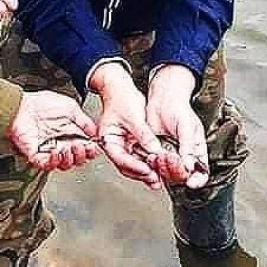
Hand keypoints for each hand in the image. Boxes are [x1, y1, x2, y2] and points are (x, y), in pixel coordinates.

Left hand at [8, 91, 99, 172]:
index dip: (90, 150)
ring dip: (69, 159)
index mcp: (70, 134)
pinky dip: (52, 162)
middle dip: (81, 156)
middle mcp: (61, 144)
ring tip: (69, 149)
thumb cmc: (41, 103)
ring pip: (63, 164)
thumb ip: (84, 120)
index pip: (85, 149)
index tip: (93, 147)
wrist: (21, 105)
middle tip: (81, 147)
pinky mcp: (36, 155)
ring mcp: (49, 151)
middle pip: (76, 159)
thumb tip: (95, 132)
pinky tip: (56, 154)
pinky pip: (46, 165)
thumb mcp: (70, 107)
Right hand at [90, 62, 163, 189]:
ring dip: (146, 171)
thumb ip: (144, 135)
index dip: (134, 166)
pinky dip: (148, 162)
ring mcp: (123, 145)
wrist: (120, 88)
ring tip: (158, 178)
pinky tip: (158, 168)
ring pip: (133, 164)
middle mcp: (114, 145)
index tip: (147, 170)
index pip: (120, 158)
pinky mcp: (132, 143)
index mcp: (108, 139)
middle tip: (154, 179)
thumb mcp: (134, 116)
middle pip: (126, 165)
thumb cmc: (120, 98)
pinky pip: (139, 156)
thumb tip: (155, 150)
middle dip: (141, 173)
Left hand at [145, 65, 209, 189]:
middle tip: (169, 159)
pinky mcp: (156, 154)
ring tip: (158, 155)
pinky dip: (153, 164)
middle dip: (175, 172)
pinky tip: (151, 156)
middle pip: (182, 176)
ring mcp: (170, 156)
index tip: (190, 182)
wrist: (161, 99)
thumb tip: (190, 167)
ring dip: (162, 169)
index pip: (201, 173)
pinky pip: (155, 166)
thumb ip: (188, 147)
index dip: (197, 180)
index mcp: (196, 152)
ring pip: (168, 173)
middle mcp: (183, 157)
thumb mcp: (187, 127)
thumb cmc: (179, 110)